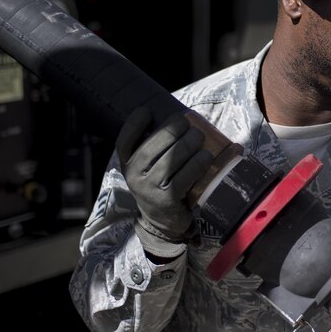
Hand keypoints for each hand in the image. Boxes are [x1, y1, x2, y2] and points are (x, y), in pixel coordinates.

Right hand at [116, 106, 213, 256]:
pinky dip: (196, 165)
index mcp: (127, 164)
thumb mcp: (149, 166)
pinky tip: (206, 156)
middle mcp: (133, 176)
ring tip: (199, 136)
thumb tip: (183, 117)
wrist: (163, 220)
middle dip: (172, 130)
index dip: (133, 124)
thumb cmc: (160, 183)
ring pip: (169, 161)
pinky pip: (183, 178)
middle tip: (188, 123)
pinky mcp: (166, 201)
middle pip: (151, 147)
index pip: (124, 141)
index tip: (146, 111)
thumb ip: (156, 145)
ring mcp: (149, 189)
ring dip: (187, 144)